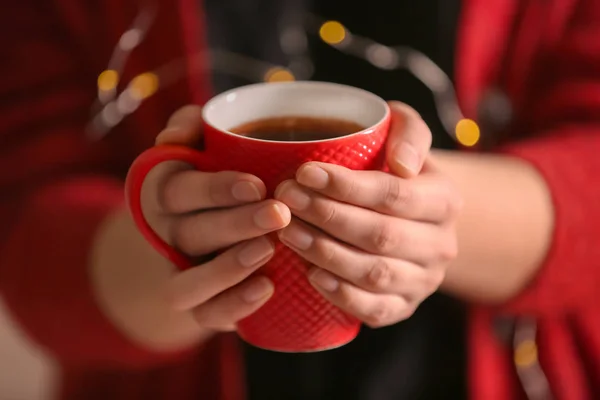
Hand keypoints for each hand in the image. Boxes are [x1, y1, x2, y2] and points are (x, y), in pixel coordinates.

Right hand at [137, 105, 291, 331]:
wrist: (210, 226)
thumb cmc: (218, 171)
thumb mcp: (203, 140)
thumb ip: (192, 125)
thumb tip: (172, 138)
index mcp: (165, 191)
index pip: (177, 190)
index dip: (213, 189)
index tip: (256, 185)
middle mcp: (167, 234)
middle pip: (190, 233)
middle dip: (234, 224)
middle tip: (278, 214)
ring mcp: (181, 272)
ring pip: (187, 283)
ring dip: (226, 269)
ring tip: (268, 250)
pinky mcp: (201, 305)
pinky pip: (206, 314)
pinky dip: (234, 305)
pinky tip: (267, 287)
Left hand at [274, 102, 461, 327]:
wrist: (411, 217)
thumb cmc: (395, 170)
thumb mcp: (408, 136)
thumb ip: (409, 133)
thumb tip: (402, 164)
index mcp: (445, 199)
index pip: (394, 194)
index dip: (347, 186)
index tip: (304, 172)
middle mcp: (441, 245)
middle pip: (380, 235)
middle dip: (327, 216)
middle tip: (286, 199)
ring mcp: (423, 280)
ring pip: (374, 273)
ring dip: (325, 253)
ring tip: (288, 232)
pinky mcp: (403, 307)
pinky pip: (375, 310)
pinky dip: (341, 294)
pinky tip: (311, 273)